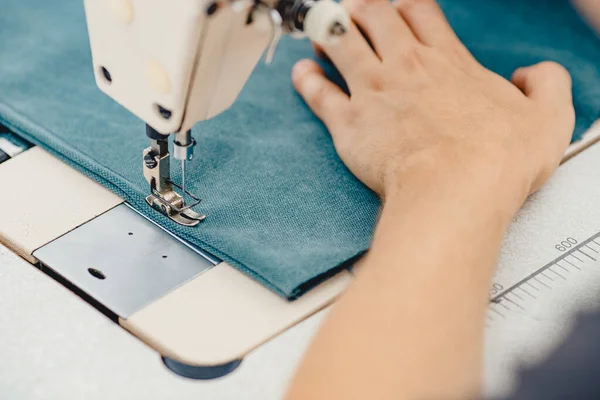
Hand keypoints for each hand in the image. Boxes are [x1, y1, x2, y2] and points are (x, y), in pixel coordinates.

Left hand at [292, 0, 573, 211]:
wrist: (456, 192)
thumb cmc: (497, 161)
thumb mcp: (548, 117)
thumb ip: (547, 85)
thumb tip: (533, 75)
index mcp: (448, 61)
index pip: (420, 12)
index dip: (406, 4)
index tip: (398, 6)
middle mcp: (406, 68)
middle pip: (374, 16)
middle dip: (362, 8)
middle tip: (356, 9)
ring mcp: (373, 93)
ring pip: (340, 43)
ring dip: (329, 32)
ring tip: (323, 31)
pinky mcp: (349, 124)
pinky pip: (319, 93)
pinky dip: (307, 79)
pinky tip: (303, 72)